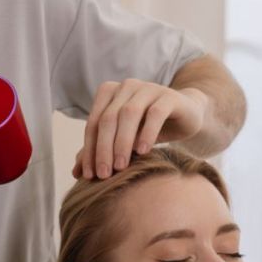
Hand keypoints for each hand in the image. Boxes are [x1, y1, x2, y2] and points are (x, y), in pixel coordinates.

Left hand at [73, 79, 207, 179]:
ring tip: (121, 166)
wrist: (186, 116)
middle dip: (103, 148)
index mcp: (109, 93)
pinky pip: (155, 113)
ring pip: (129, 114)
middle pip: (108, 118)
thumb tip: (75, 173)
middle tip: (104, 174)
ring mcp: (148, 88)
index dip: (89, 149)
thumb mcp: (122, 140)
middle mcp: (126, 86)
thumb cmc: (148, 129)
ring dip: (122, 142)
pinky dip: (147, 133)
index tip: (89, 175)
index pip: (93, 123)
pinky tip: (142, 152)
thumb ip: (99, 151)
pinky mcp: (169, 96)